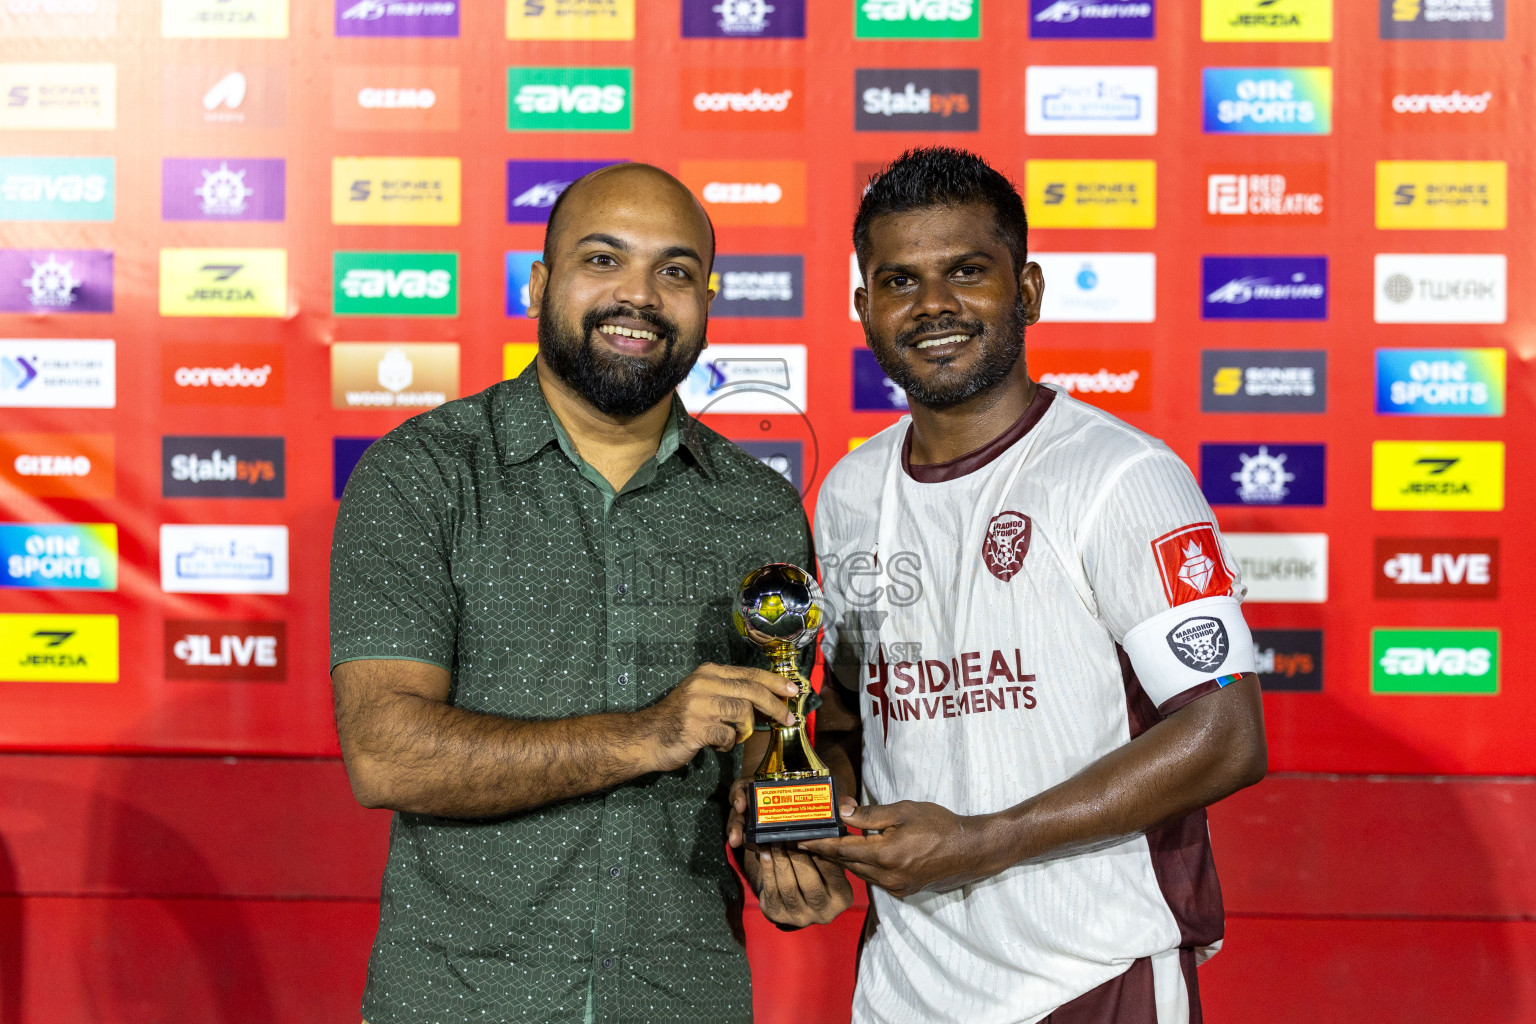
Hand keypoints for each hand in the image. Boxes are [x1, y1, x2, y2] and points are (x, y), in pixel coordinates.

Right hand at [641, 664, 797, 772]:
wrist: (647, 737)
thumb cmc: (679, 719)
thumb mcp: (703, 695)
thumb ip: (730, 693)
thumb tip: (767, 701)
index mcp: (709, 672)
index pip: (750, 673)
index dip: (775, 682)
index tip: (793, 691)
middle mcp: (705, 683)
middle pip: (752, 690)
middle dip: (775, 706)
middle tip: (788, 719)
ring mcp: (700, 704)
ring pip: (743, 712)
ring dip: (745, 729)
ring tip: (733, 735)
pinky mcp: (697, 726)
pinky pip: (728, 735)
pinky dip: (728, 743)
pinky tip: (717, 744)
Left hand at [729, 780, 854, 926]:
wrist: (796, 900)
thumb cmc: (816, 872)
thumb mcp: (830, 860)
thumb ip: (836, 835)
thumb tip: (844, 803)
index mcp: (842, 897)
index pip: (833, 870)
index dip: (820, 850)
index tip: (809, 832)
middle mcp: (825, 912)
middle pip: (809, 881)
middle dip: (796, 855)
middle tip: (787, 833)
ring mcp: (802, 917)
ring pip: (789, 886)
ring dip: (780, 860)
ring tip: (774, 840)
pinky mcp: (780, 916)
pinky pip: (772, 891)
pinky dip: (768, 870)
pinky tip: (765, 853)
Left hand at [799, 799, 995, 897]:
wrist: (969, 850)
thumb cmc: (939, 825)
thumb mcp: (903, 811)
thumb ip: (870, 814)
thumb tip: (841, 810)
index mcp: (884, 854)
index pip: (842, 850)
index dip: (819, 846)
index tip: (799, 841)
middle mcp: (887, 876)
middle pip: (848, 864)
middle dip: (827, 853)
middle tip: (807, 841)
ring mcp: (895, 887)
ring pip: (860, 873)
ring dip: (845, 860)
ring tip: (828, 847)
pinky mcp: (903, 890)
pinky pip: (875, 879)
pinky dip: (864, 867)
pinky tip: (860, 855)